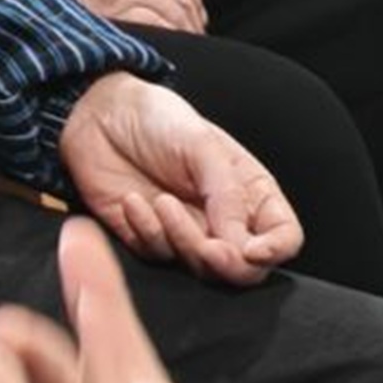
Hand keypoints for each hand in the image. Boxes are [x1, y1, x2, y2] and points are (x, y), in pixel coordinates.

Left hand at [57, 71, 300, 286]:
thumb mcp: (201, 143)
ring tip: (161, 201)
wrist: (98, 114)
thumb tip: (242, 246)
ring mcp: (187, 232)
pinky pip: (157, 255)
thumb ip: (227, 193)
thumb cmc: (158, 118)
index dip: (277, 250)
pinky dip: (146, 233)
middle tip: (208, 248)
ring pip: (201, 268)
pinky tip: (132, 202)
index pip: (283, 236)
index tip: (254, 250)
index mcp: (249, 192)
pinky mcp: (149, 239)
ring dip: (182, 241)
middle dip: (229, 264)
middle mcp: (223, 219)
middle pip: (246, 267)